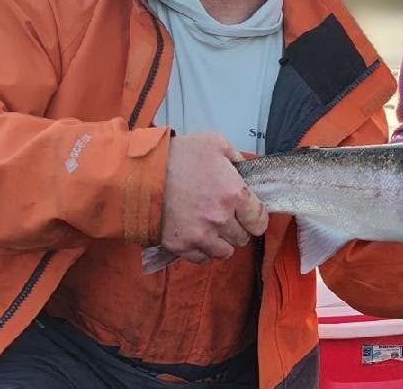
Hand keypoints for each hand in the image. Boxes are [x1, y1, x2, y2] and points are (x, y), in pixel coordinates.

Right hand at [160, 133, 268, 264]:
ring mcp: (200, 235)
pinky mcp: (181, 245)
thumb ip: (237, 158)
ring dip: (222, 242)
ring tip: (212, 228)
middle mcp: (220, 218)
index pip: (259, 221)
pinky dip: (203, 250)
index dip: (256, 218)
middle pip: (242, 237)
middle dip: (238, 228)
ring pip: (224, 252)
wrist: (142, 173)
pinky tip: (198, 235)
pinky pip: (202, 258)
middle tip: (226, 217)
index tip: (250, 216)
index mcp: (234, 193)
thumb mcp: (215, 143)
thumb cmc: (180, 155)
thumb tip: (245, 170)